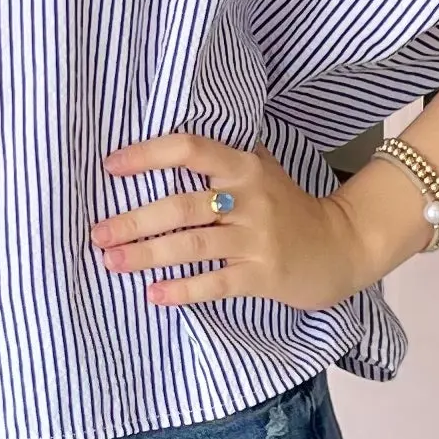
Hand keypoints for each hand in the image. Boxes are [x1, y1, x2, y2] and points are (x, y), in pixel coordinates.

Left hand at [93, 132, 410, 311]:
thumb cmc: (289, 207)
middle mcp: (250, 198)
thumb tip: (162, 145)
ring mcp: (258, 238)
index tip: (110, 167)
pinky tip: (153, 294)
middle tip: (97, 233)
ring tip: (111, 262)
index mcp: (244, 166)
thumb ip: (221, 157)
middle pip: (182, 205)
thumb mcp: (262, 169)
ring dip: (146, 254)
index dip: (147, 156)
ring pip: (192, 245)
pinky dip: (182, 289)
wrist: (341, 246)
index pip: (190, 150)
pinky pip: (216, 282)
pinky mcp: (264, 274)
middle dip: (133, 220)